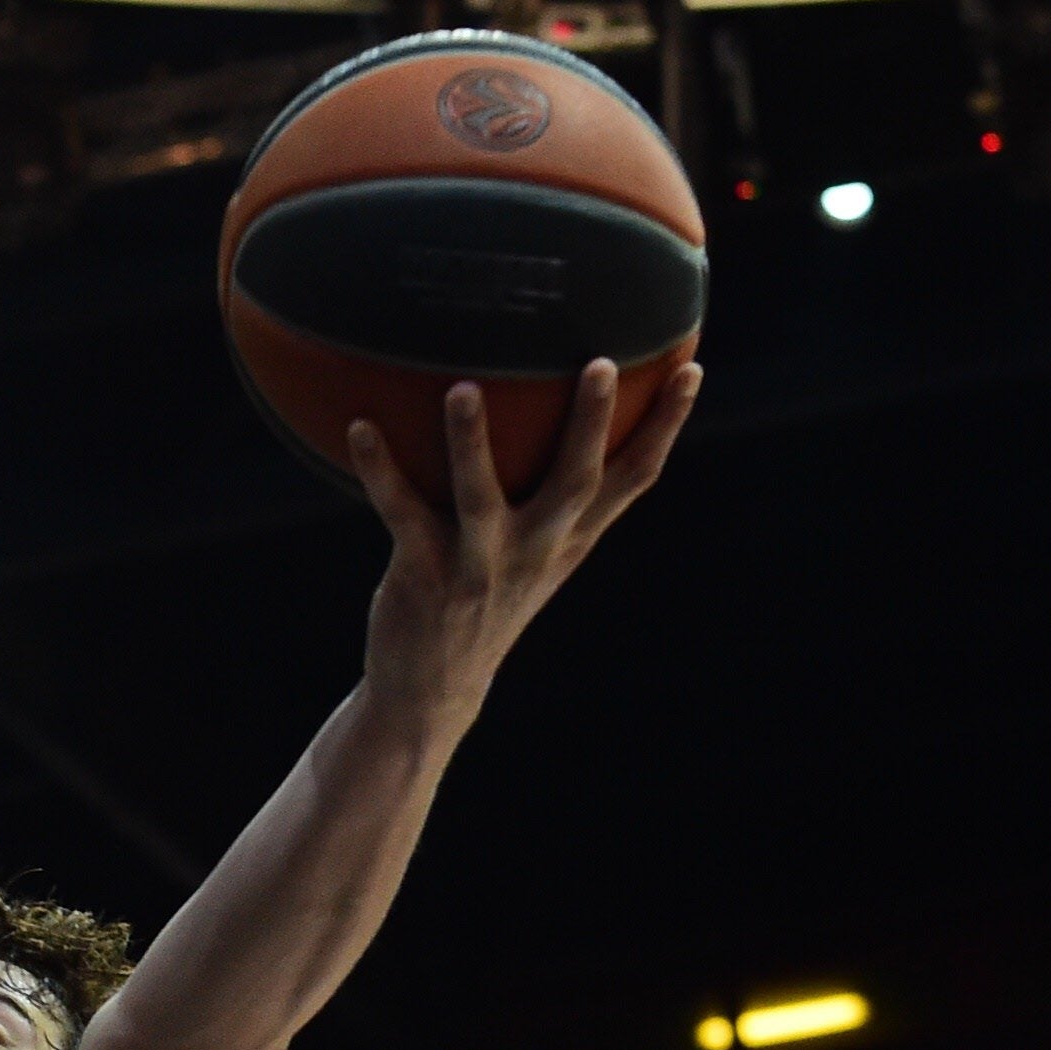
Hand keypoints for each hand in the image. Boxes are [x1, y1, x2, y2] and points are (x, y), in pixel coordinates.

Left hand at [347, 359, 700, 722]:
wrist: (434, 686)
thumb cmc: (485, 598)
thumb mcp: (534, 552)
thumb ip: (551, 498)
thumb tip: (547, 412)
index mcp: (569, 538)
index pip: (633, 479)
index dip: (665, 427)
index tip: (691, 370)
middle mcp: (535, 549)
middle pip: (575, 481)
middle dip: (591, 424)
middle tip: (602, 363)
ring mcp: (480, 563)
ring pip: (480, 495)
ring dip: (469, 442)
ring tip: (461, 388)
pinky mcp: (424, 572)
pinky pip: (400, 511)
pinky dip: (379, 469)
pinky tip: (359, 426)